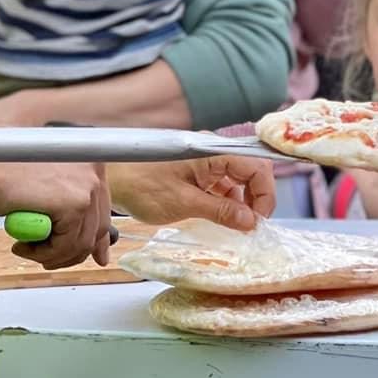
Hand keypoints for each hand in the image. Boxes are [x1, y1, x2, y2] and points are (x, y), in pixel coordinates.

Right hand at [0, 160, 112, 269]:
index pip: (104, 210)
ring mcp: (87, 187)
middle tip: (46, 258)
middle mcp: (95, 172)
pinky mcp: (75, 204)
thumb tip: (100, 252)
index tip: (95, 257)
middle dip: (73, 252)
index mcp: (91, 162)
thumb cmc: (5, 177)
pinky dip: (44, 253)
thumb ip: (75, 212)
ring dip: (53, 255)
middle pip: (98, 229)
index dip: (98, 239)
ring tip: (27, 249)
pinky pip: (66, 246)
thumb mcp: (49, 191)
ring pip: (81, 243)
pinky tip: (23, 246)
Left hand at [106, 157, 274, 231]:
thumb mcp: (184, 203)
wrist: (111, 179)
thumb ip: (221, 211)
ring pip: (238, 179)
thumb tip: (251, 222)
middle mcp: (213, 151)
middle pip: (251, 170)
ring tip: (239, 226)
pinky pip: (222, 184)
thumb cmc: (142, 186)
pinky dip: (228, 201)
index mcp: (213, 151)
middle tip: (253, 225)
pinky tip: (225, 219)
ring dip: (244, 201)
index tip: (260, 220)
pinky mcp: (196, 172)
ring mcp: (205, 161)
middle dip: (258, 197)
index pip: (256, 166)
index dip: (265, 194)